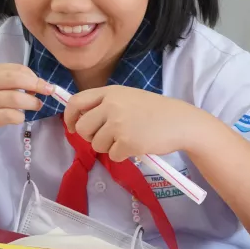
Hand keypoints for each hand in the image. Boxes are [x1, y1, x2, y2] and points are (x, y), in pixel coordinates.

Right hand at [0, 64, 53, 146]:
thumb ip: (7, 84)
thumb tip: (36, 85)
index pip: (14, 69)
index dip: (32, 75)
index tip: (41, 84)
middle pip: (15, 79)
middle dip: (36, 84)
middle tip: (48, 91)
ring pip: (14, 98)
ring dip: (31, 102)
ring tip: (36, 106)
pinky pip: (8, 115)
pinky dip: (19, 117)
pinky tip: (19, 118)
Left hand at [63, 85, 213, 161]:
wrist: (181, 122)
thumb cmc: (155, 111)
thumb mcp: (128, 98)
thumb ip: (106, 105)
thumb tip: (81, 120)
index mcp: (110, 93)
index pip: (76, 102)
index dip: (69, 116)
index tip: (71, 126)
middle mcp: (111, 106)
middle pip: (82, 128)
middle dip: (90, 137)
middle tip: (105, 138)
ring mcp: (118, 124)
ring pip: (96, 145)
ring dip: (108, 147)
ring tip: (126, 140)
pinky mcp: (127, 142)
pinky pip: (113, 155)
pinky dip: (123, 155)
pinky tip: (136, 146)